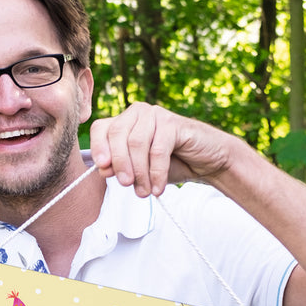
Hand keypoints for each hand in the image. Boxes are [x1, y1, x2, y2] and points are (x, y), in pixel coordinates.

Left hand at [89, 102, 232, 196]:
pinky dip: (156, 173)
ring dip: (139, 172)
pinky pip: (157, 150)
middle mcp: (137, 113)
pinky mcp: (173, 123)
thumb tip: (102, 169)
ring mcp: (156, 115)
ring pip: (136, 143)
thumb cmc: (170, 164)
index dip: (98, 147)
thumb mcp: (139, 170)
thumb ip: (120, 168)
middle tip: (126, 185)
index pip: (101, 128)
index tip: (102, 169)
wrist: (207, 162)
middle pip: (117, 135)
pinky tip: (158, 188)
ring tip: (144, 192)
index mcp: (124, 121)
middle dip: (119, 163)